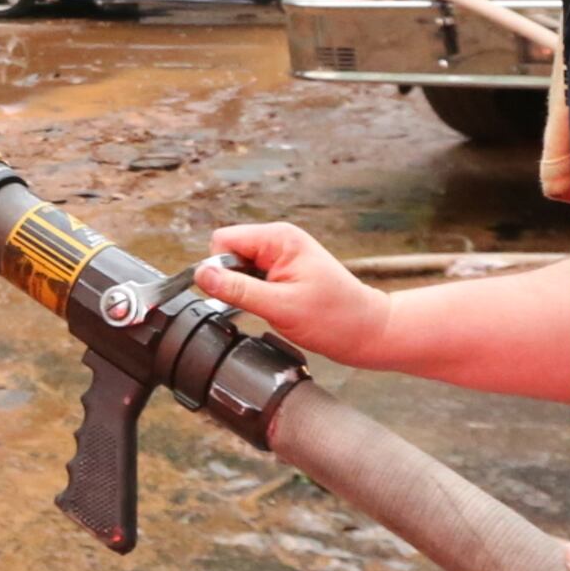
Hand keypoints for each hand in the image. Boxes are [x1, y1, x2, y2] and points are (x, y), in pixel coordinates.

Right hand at [195, 221, 392, 366]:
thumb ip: (237, 289)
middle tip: (261, 303)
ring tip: (274, 307)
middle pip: (230, 252)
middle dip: (234, 281)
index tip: (237, 293)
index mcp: (279, 238)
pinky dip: (257, 294)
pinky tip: (276, 307)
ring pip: (240, 267)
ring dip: (247, 290)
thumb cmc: (334, 318)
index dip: (220, 268)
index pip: (223, 240)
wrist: (368, 332)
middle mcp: (279, 240)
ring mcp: (283, 255)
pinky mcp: (285, 271)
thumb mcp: (280, 306)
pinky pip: (254, 278)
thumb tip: (201, 275)